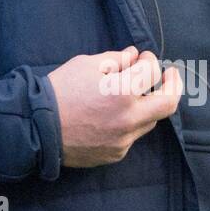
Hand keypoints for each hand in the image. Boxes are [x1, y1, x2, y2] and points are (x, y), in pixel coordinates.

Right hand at [47, 46, 182, 166]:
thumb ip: (117, 60)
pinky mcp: (115, 154)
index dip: (150, 60)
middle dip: (173, 85)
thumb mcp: (86, 64)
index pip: (152, 71)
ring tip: (134, 94)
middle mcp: (128, 119)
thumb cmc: (59, 91)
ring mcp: (123, 140)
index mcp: (122, 92)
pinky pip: (131, 136)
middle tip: (171, 75)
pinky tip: (112, 116)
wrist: (36, 127)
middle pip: (168, 104)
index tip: (143, 58)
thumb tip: (135, 57)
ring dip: (147, 105)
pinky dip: (128, 123)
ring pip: (150, 121)